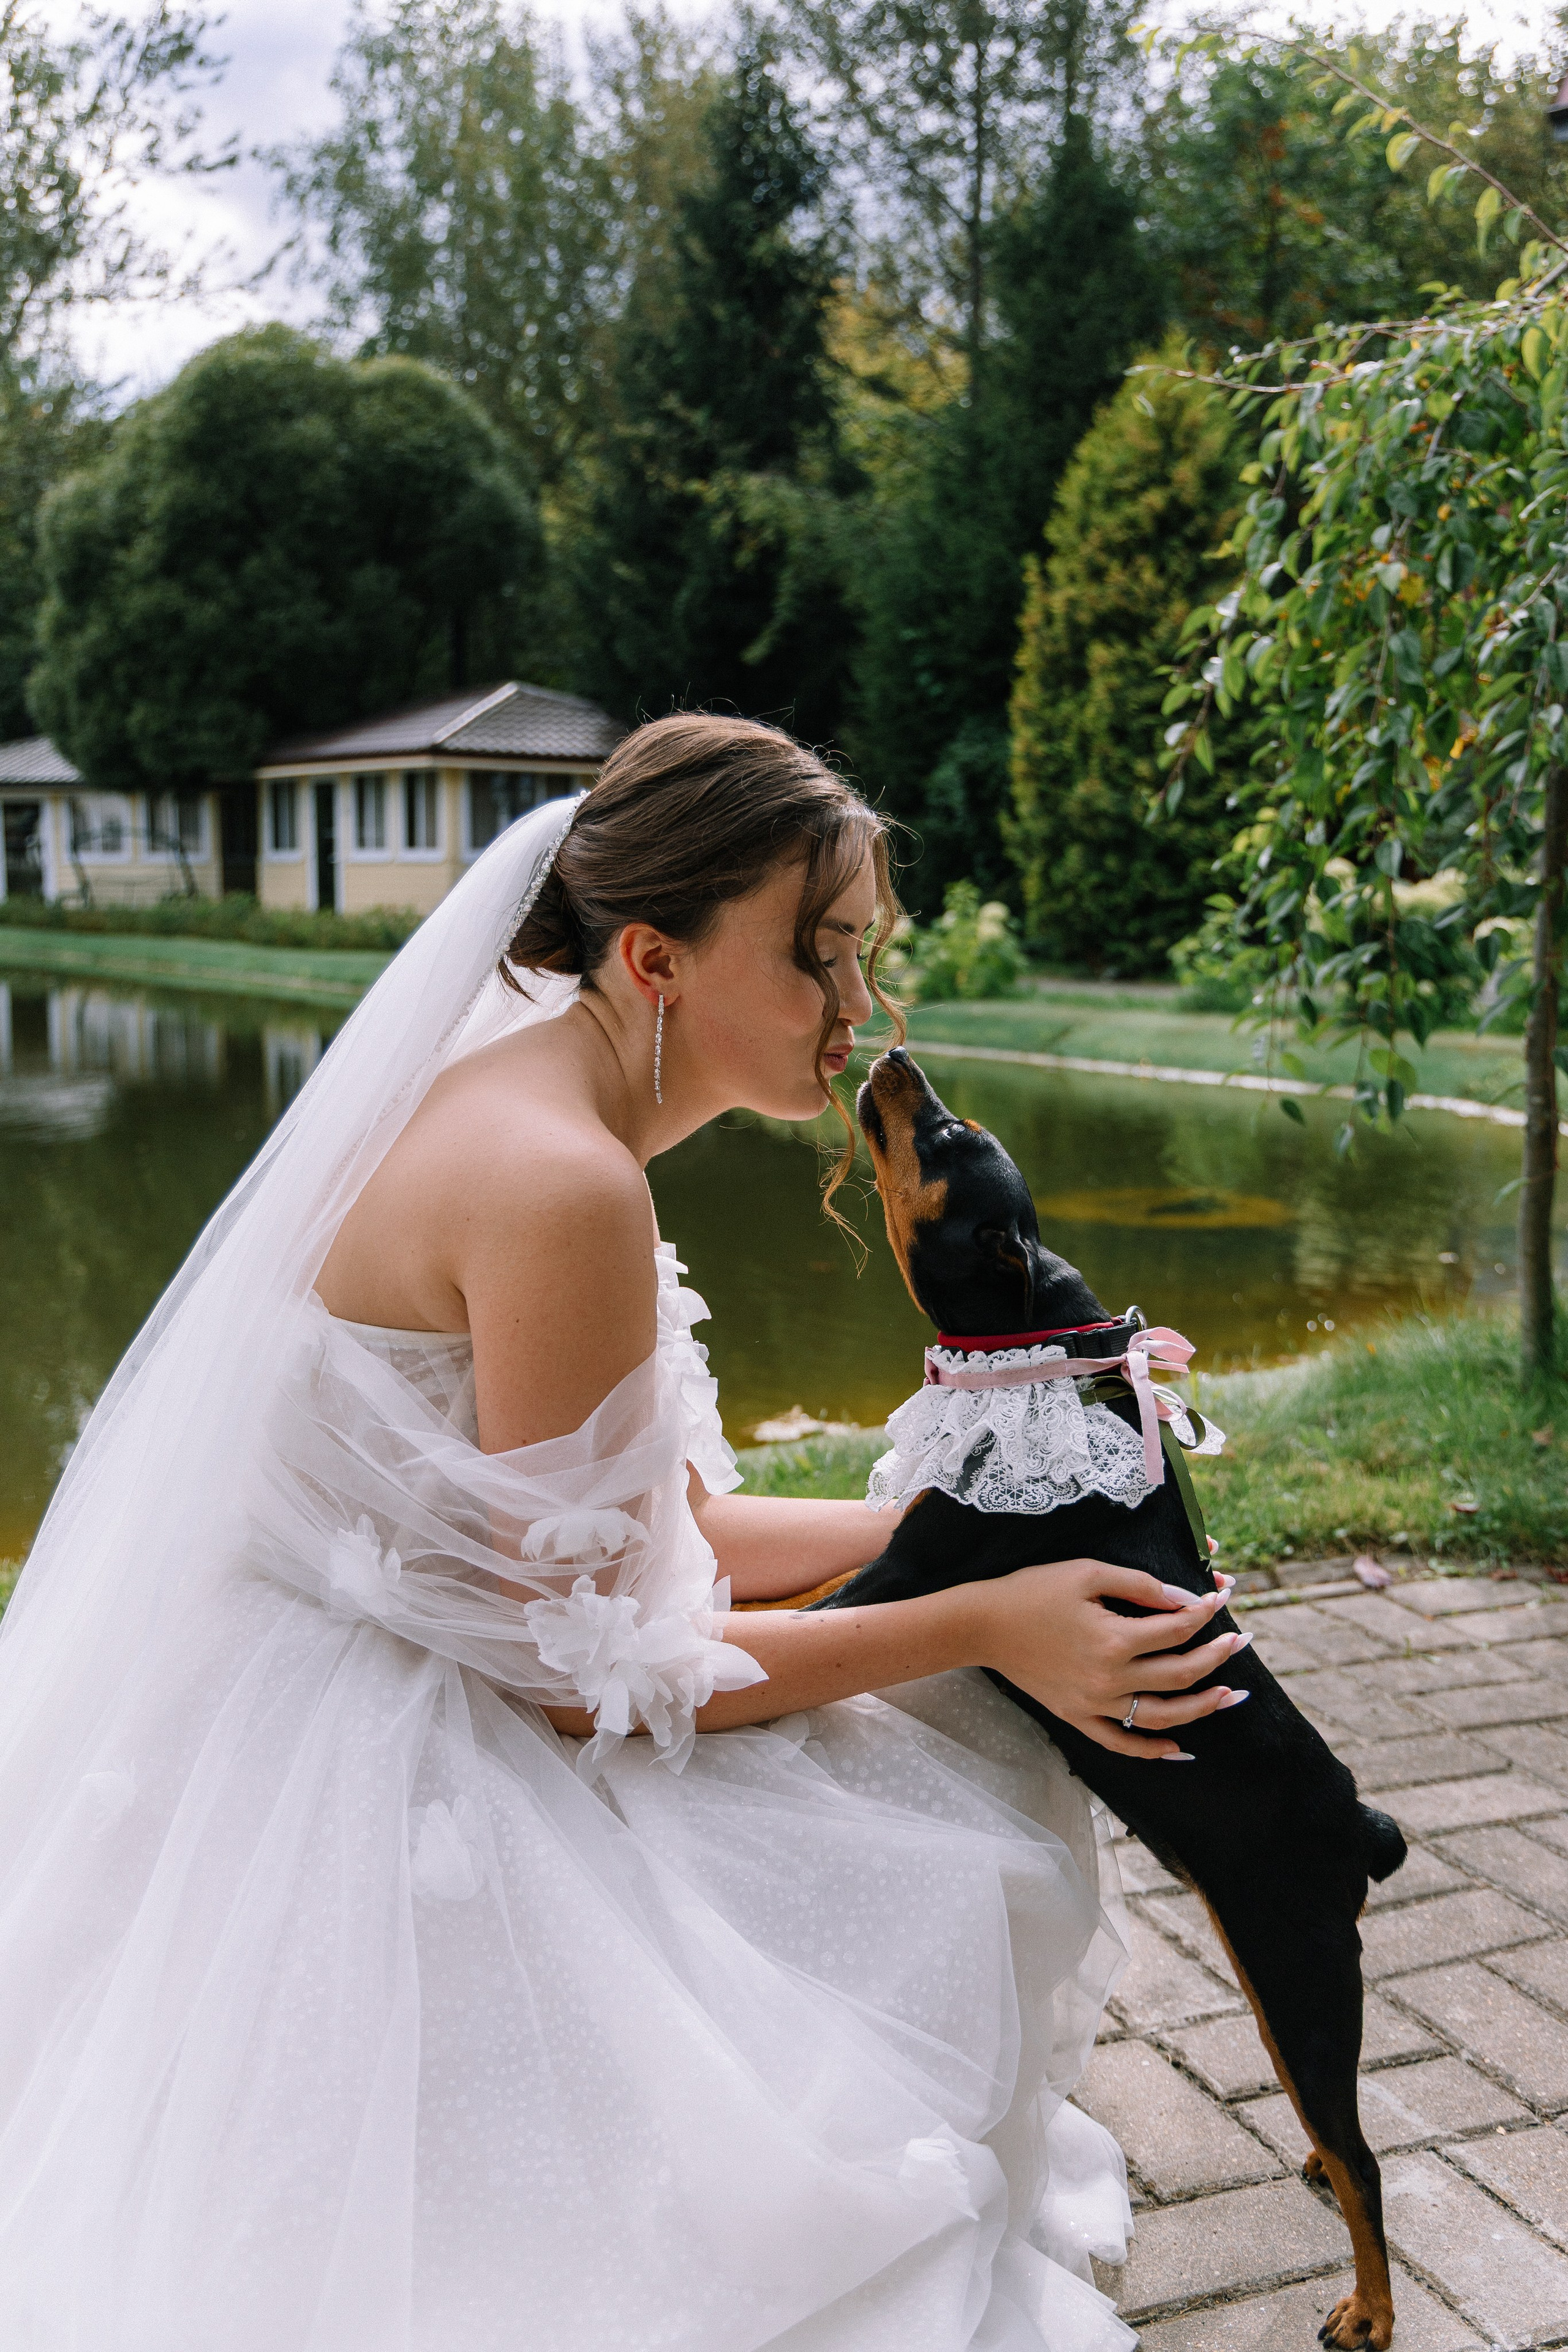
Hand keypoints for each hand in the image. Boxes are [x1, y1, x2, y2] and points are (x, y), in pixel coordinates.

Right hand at [969, 1558, 1250, 1759]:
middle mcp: (1109, 1678)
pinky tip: (1180, 1748)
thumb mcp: (1088, 1573)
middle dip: (1216, 1657)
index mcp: (1114, 1639)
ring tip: (1231, 1696)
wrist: (984, 1624)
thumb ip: (1140, 1585)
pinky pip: (1121, 1743)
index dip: (1205, 1613)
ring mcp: (1093, 1704)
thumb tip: (1185, 1600)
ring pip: (1161, 1716)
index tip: (1222, 1599)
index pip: (1176, 1629)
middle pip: (1179, 1675)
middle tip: (1242, 1642)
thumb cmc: (1035, 1590)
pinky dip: (1153, 1750)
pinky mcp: (1077, 1717)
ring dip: (1201, 1707)